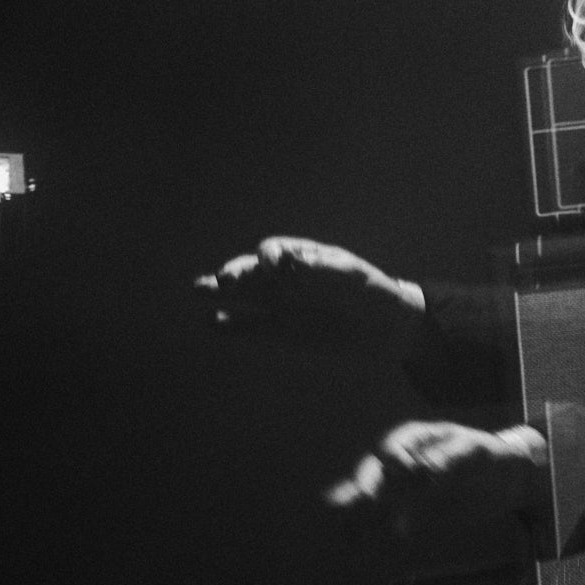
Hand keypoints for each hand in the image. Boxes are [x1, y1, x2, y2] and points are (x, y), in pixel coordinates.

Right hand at [194, 236, 425, 354]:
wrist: (385, 328)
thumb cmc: (371, 294)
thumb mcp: (349, 276)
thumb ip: (316, 269)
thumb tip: (283, 261)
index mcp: (304, 258)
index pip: (276, 251)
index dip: (270, 255)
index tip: (272, 263)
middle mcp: (286, 279)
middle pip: (252, 271)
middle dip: (237, 272)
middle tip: (224, 279)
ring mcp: (280, 305)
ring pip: (243, 296)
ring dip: (220, 293)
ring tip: (199, 288)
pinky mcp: (280, 333)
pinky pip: (250, 328)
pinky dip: (231, 327)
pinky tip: (212, 323)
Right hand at [325, 420, 547, 536]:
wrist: (504, 480)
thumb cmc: (490, 455)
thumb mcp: (476, 452)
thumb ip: (451, 456)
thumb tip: (426, 469)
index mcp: (419, 438)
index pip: (396, 444)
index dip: (392, 457)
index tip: (397, 470)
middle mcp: (404, 461)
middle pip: (377, 471)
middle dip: (366, 484)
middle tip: (362, 499)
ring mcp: (403, 486)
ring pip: (374, 497)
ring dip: (357, 511)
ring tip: (344, 527)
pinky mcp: (409, 510)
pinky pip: (385, 519)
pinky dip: (371, 530)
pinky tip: (358, 544)